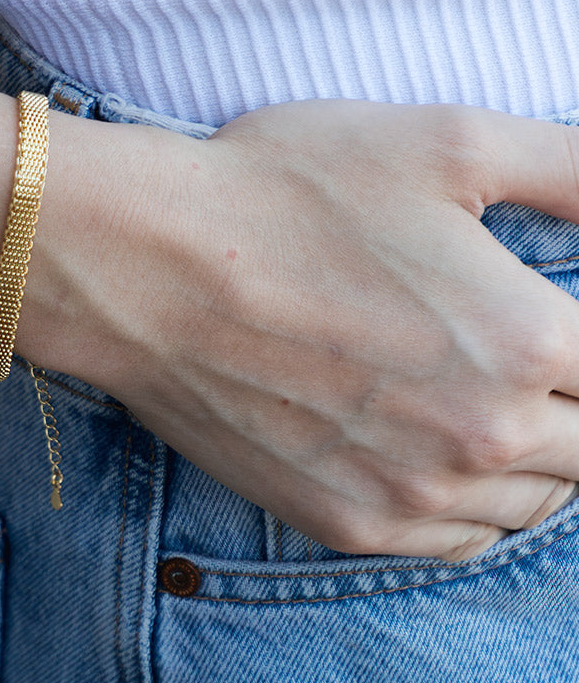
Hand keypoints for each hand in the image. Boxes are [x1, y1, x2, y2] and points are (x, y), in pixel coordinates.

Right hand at [24, 99, 578, 561]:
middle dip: (566, 395)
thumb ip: (575, 170)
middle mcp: (486, 437)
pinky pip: (457, 541)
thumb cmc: (285, 192)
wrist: (145, 264)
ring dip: (526, 452)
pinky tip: (426, 446)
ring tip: (466, 389)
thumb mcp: (448, 141)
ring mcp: (413, 494)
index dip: (574, 334)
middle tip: (500, 344)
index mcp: (531, 342)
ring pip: (533, 500)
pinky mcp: (344, 522)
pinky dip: (465, 502)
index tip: (533, 320)